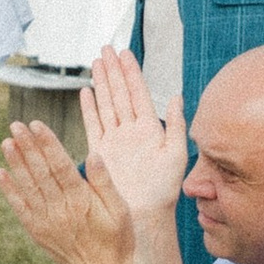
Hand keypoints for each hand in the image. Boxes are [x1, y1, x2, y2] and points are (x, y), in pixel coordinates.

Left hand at [0, 122, 134, 263]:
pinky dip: (9, 190)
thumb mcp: (121, 210)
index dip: (47, 143)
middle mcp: (61, 209)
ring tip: (6, 142)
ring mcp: (47, 221)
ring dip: (16, 163)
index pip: (61, 165)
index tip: (36, 124)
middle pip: (41, 172)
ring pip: (28, 187)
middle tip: (16, 125)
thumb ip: (104, 182)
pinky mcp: (38, 231)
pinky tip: (0, 173)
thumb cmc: (117, 240)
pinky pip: (20, 208)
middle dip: (28, 146)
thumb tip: (93, 155)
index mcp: (82, 201)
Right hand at [81, 43, 188, 219]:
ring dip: (101, 83)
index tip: (125, 53)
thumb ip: (175, 125)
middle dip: (113, 71)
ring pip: (106, 104)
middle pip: (120, 93)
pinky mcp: (101, 151)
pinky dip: (89, 108)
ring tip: (96, 62)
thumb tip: (178, 97)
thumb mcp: (176, 155)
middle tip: (106, 49)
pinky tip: (86, 92)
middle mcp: (131, 131)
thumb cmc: (163, 190)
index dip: (132, 73)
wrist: (143, 214)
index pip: (139, 93)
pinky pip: (93, 124)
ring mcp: (115, 140)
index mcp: (150, 129)